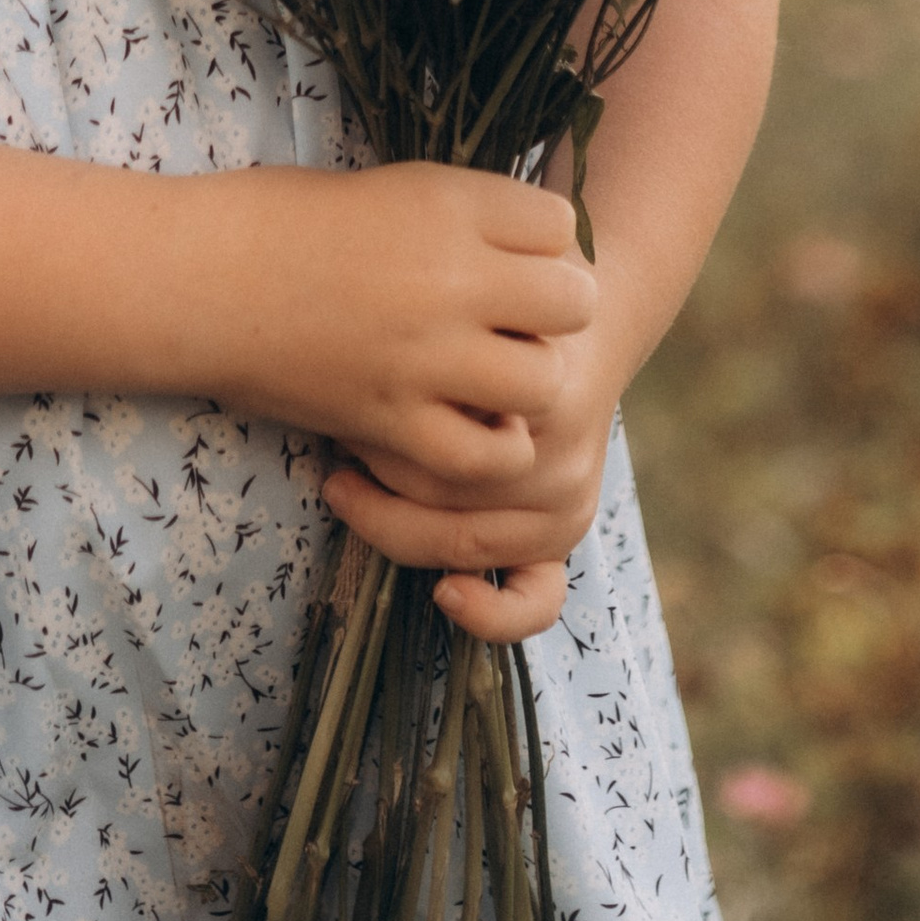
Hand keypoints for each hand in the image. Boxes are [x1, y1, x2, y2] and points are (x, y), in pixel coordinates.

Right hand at [197, 161, 596, 499]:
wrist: (199, 278)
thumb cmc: (284, 218)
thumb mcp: (391, 187)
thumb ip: (467, 215)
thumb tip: (533, 243)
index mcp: (448, 203)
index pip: (562, 223)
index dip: (549, 244)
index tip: (520, 257)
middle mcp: (452, 276)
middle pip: (574, 301)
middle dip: (555, 313)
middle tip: (518, 321)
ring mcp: (425, 353)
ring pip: (544, 382)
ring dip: (529, 382)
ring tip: (495, 377)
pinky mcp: (393, 418)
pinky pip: (486, 454)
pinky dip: (488, 447)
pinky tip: (465, 425)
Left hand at [321, 314, 620, 645]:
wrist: (584, 322)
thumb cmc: (514, 309)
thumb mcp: (488, 307)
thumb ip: (447, 342)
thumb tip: (355, 384)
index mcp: (543, 400)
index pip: (434, 438)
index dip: (372, 426)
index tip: (340, 399)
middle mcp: (560, 462)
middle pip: (438, 493)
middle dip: (373, 467)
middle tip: (335, 438)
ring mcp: (568, 506)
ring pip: (460, 542)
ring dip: (392, 521)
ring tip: (349, 486)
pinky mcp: (568, 534)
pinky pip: (536, 599)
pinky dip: (492, 613)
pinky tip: (446, 593)